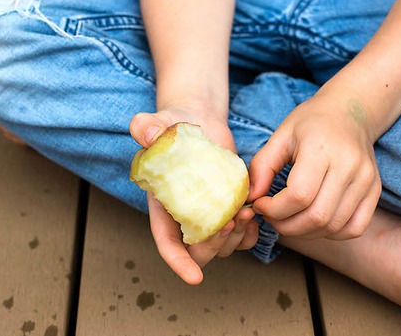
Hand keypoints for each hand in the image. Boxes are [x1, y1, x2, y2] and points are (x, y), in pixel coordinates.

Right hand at [129, 107, 258, 283]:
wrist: (196, 122)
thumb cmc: (172, 126)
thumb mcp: (155, 124)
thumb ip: (145, 127)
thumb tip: (146, 132)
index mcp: (164, 206)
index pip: (167, 242)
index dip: (178, 262)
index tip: (194, 277)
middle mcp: (186, 216)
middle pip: (199, 251)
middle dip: (214, 246)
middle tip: (229, 222)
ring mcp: (210, 214)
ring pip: (223, 246)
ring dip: (235, 238)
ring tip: (247, 214)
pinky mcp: (230, 206)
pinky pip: (241, 234)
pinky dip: (250, 233)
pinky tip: (255, 217)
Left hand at [248, 88, 381, 240]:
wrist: (350, 111)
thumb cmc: (311, 122)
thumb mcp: (281, 136)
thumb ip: (262, 166)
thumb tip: (251, 199)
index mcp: (321, 149)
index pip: (299, 195)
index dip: (274, 209)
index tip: (261, 204)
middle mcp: (349, 166)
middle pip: (317, 216)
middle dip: (286, 225)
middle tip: (272, 216)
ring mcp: (366, 180)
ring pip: (334, 226)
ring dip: (305, 232)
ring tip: (289, 218)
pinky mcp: (375, 191)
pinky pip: (354, 228)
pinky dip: (331, 233)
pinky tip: (314, 221)